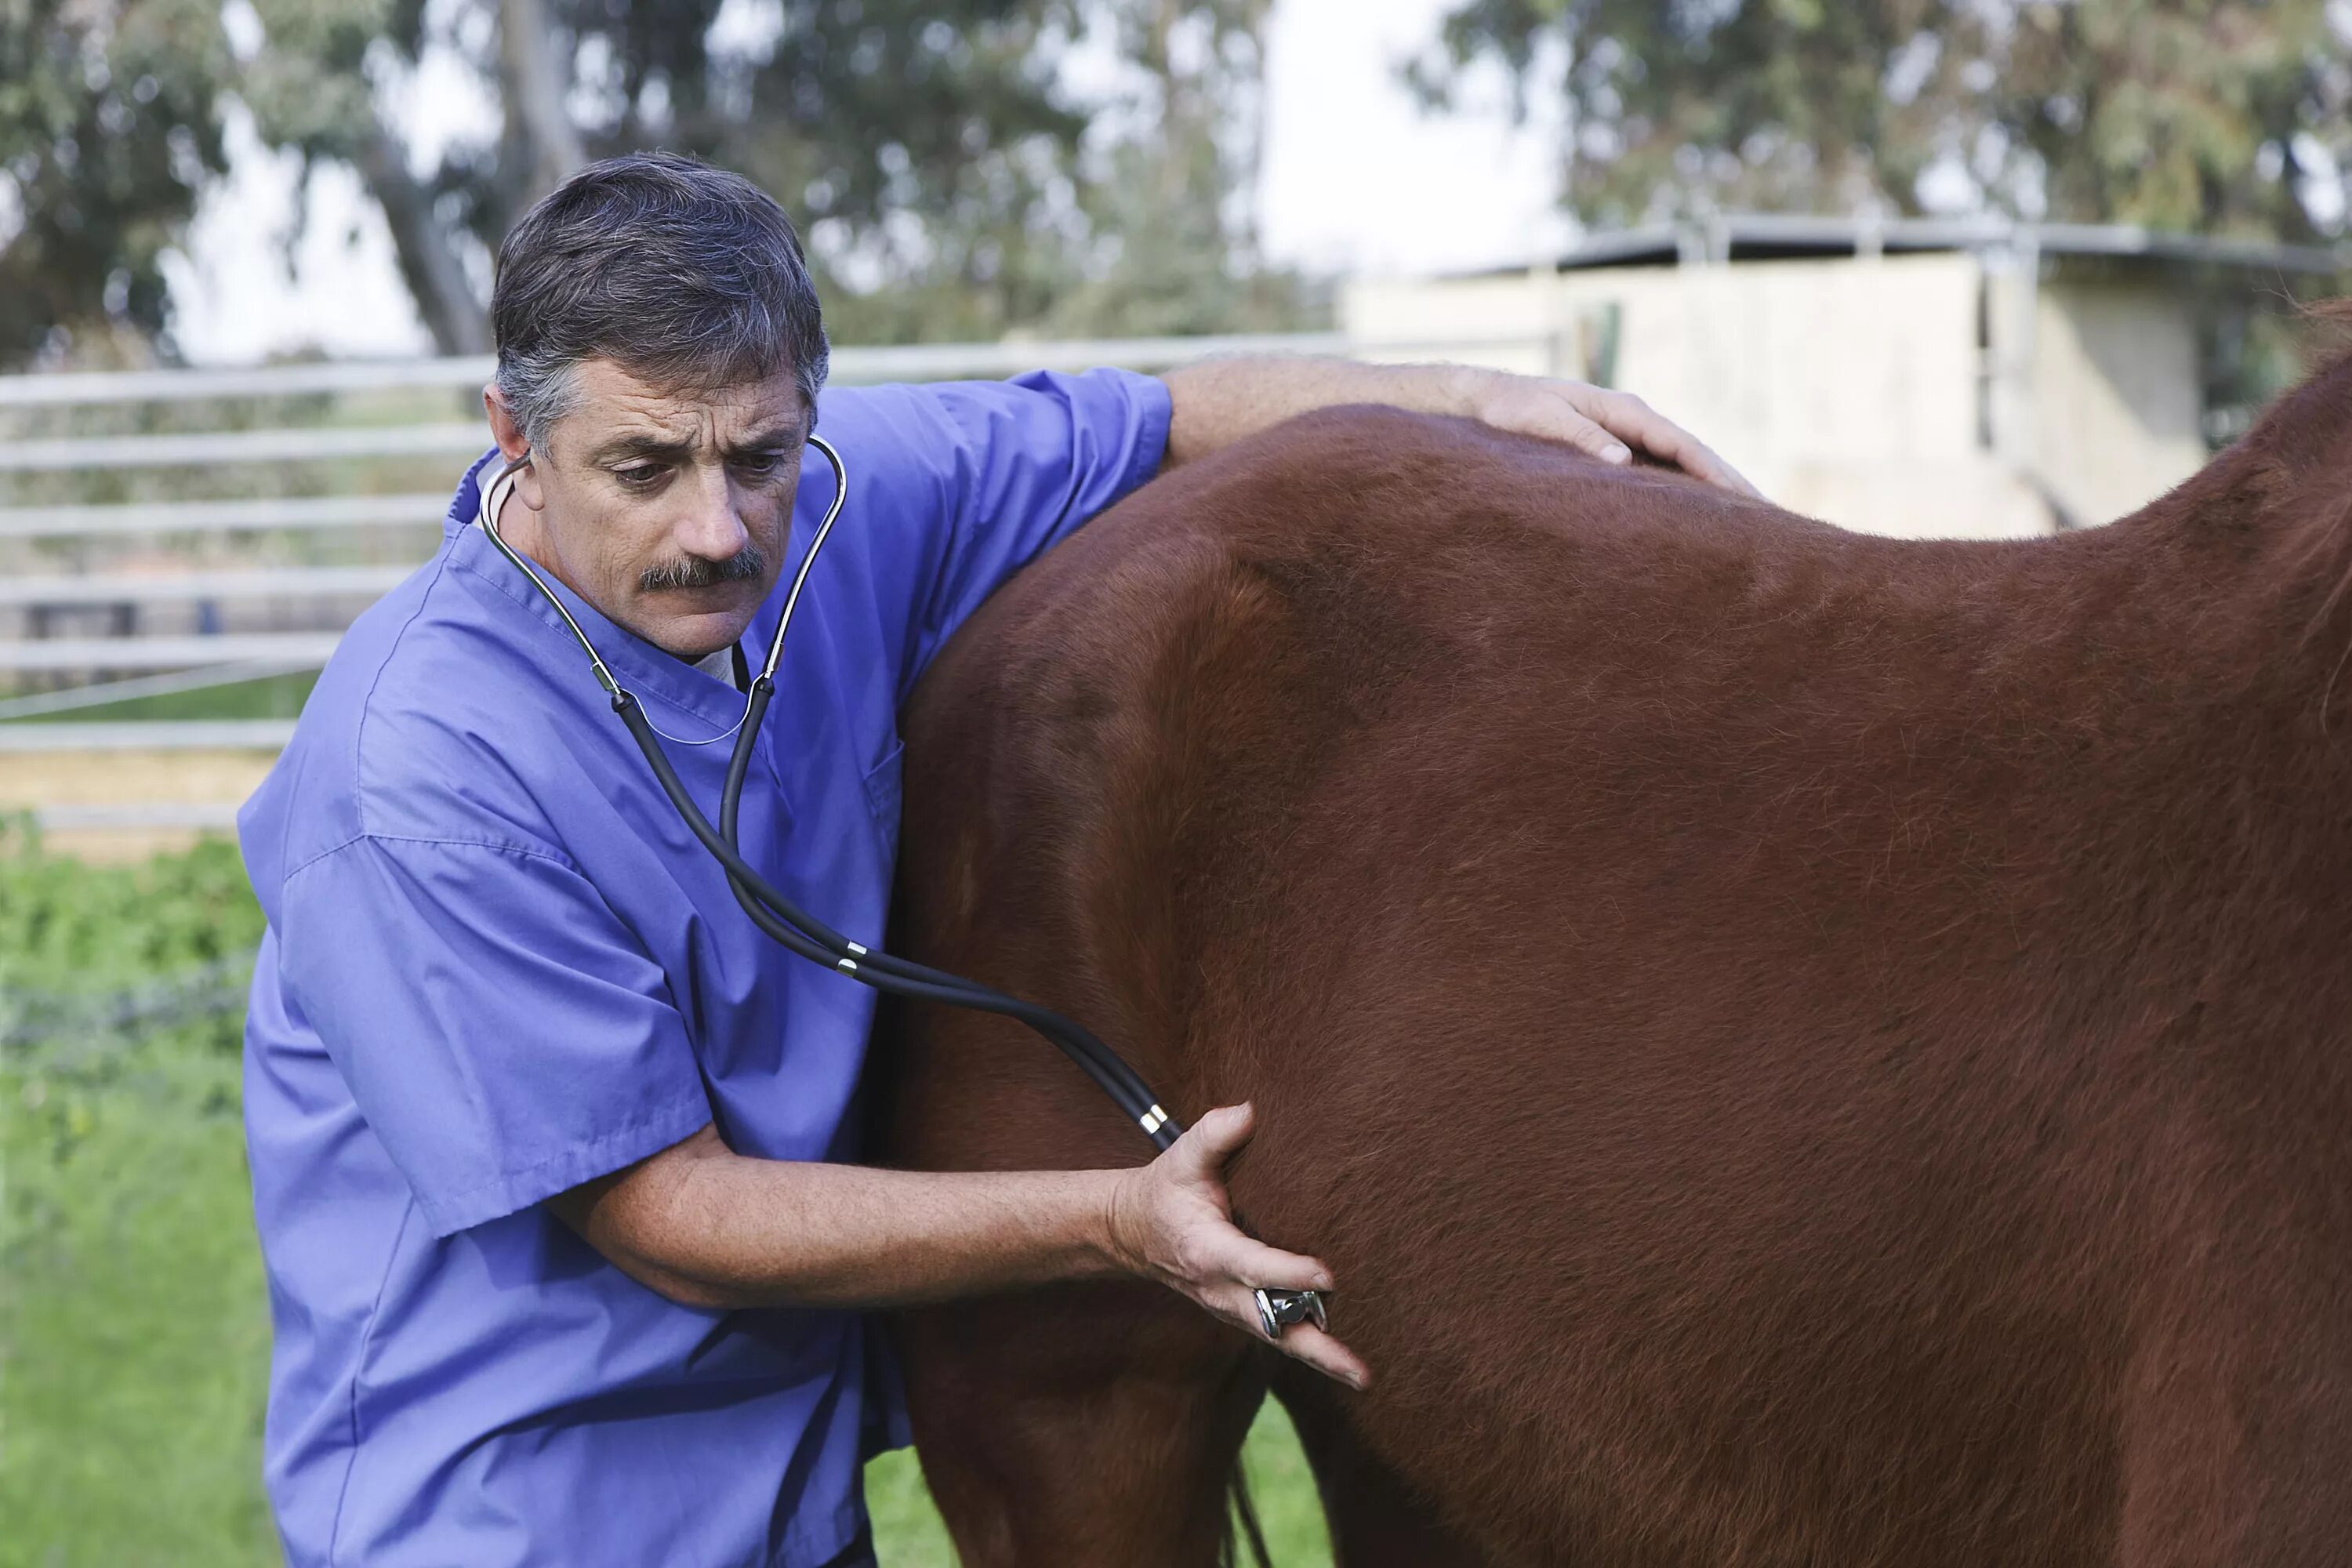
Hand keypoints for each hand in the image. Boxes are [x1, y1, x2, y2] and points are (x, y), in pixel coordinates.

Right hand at [1105, 1103, 1369, 1390]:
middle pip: (1273, 1325)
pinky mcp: (1242, 1313)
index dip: (1289, 1273)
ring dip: (1320, 1358)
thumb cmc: (1165, 1191)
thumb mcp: (1182, 1157)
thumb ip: (1215, 1134)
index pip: (1254, 1266)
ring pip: (1279, 1339)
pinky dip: (1311, 1351)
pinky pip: (1278, 1335)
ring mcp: (1232, 1308)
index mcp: (1208, 1251)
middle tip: (1357, 1369)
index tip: (1326, 1276)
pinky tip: (1345, 1363)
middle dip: (1315, 1348)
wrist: (1133, 1231)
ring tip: (1362, 1377)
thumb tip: (1250, 1112)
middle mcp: (1221, 1290)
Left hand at [1464, 372, 1760, 497]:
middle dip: (1730, 483)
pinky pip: (1659, 470)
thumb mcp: (1542, 420)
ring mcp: (1626, 434)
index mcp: (1624, 410)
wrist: (1487, 398)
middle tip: (1769, 517)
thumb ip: (1582, 438)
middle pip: (1693, 454)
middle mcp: (1633, 420)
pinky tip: (1697, 515)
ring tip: (1747, 521)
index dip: (1715, 473)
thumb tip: (1624, 462)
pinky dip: (1684, 490)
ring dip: (1712, 489)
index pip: (1682, 444)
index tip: (1744, 500)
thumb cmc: (1511, 409)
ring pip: (1680, 463)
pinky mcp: (1615, 449)